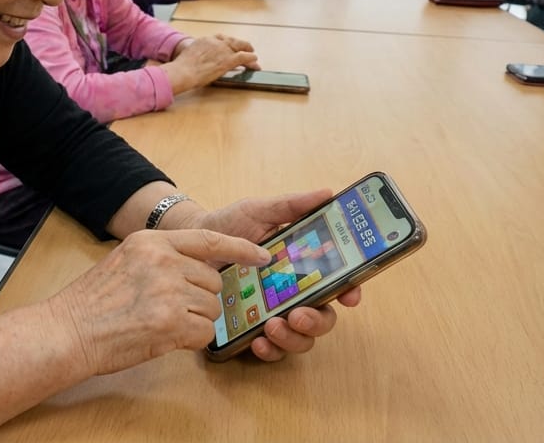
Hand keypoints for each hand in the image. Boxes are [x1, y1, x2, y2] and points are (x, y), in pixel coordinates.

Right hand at [48, 229, 267, 375]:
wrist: (68, 331)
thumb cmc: (92, 303)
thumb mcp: (125, 261)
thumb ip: (161, 259)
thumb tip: (198, 271)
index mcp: (152, 242)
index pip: (208, 239)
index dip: (240, 248)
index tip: (261, 255)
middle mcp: (163, 261)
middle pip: (212, 281)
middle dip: (200, 299)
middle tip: (170, 310)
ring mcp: (168, 291)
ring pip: (211, 309)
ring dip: (194, 321)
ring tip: (160, 324)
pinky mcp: (170, 323)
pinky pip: (204, 333)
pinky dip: (190, 340)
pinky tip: (163, 338)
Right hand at [164, 34, 258, 93]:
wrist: (184, 71)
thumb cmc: (182, 68)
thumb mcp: (189, 56)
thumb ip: (197, 56)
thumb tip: (199, 62)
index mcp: (205, 40)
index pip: (220, 39)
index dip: (227, 43)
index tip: (229, 46)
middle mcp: (216, 42)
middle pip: (232, 40)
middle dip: (240, 44)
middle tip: (246, 48)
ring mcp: (223, 50)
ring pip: (240, 48)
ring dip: (248, 50)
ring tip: (253, 55)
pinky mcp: (229, 60)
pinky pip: (244, 57)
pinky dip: (251, 60)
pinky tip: (255, 62)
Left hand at [175, 190, 362, 360]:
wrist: (192, 242)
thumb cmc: (229, 225)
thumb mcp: (259, 211)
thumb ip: (291, 206)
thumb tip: (327, 193)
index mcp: (303, 266)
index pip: (337, 282)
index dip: (350, 291)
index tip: (349, 297)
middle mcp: (294, 293)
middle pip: (324, 317)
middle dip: (317, 322)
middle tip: (298, 315)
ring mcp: (276, 313)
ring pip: (302, 339)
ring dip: (294, 338)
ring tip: (274, 326)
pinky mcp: (253, 329)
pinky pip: (272, 350)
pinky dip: (270, 350)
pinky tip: (258, 342)